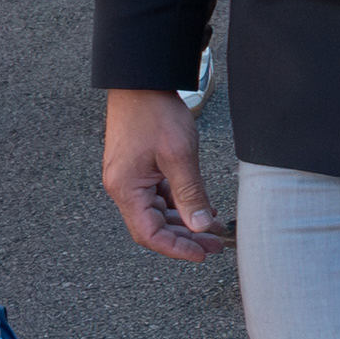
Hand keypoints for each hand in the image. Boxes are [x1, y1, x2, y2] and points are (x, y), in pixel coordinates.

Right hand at [102, 87, 231, 260]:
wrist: (142, 83)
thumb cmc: (156, 114)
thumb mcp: (179, 156)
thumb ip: (190, 193)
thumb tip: (200, 226)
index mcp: (126, 189)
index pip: (148, 234)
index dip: (175, 249)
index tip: (201, 255)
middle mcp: (124, 188)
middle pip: (154, 226)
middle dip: (185, 238)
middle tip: (216, 245)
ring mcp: (131, 179)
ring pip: (158, 213)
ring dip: (185, 222)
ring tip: (213, 230)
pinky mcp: (140, 170)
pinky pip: (160, 196)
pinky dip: (180, 205)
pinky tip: (202, 208)